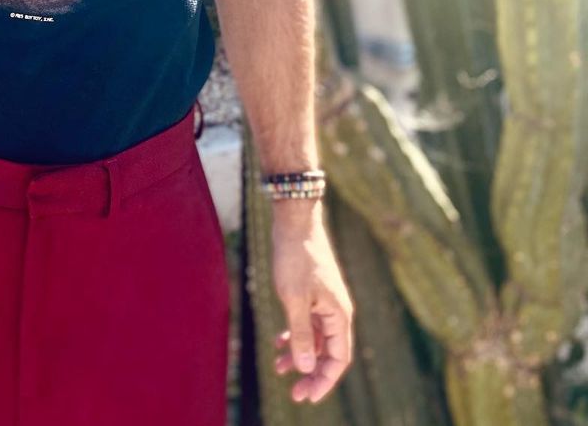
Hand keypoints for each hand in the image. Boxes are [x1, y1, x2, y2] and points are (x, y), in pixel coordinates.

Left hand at [270, 210, 353, 403]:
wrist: (294, 220)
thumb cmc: (295, 257)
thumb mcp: (294, 299)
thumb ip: (301, 335)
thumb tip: (305, 368)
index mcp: (339, 314)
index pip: (338, 359)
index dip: (324, 380)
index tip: (306, 396)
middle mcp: (337, 311)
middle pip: (328, 352)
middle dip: (311, 373)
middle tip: (293, 393)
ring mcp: (325, 301)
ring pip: (316, 338)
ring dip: (300, 355)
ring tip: (278, 369)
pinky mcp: (313, 293)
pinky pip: (308, 323)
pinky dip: (295, 336)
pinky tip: (278, 343)